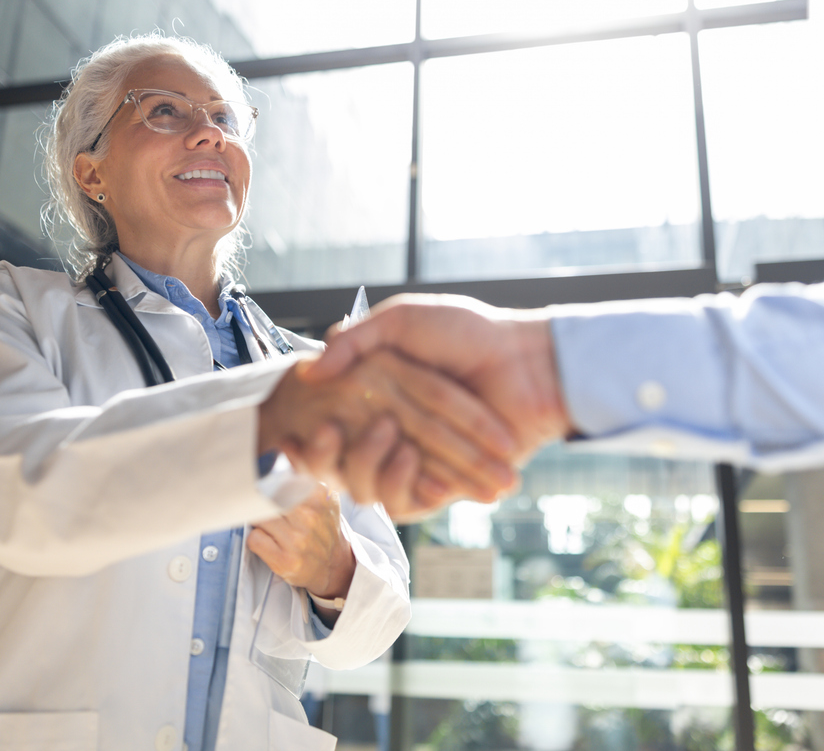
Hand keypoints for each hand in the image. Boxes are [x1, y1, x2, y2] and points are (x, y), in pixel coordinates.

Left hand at [246, 477, 355, 625]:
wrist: (334, 566)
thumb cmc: (323, 528)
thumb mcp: (323, 497)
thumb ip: (304, 476)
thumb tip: (282, 450)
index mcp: (319, 495)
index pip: (281, 475)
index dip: (267, 475)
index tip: (262, 476)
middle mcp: (310, 516)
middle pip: (266, 495)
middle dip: (258, 498)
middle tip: (256, 501)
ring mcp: (297, 540)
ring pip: (258, 517)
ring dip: (257, 519)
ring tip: (267, 523)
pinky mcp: (285, 560)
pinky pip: (254, 539)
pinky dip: (256, 538)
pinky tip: (268, 541)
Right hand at [259, 350, 519, 517]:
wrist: (526, 364)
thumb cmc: (469, 334)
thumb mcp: (403, 320)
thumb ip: (355, 339)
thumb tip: (311, 369)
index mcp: (382, 396)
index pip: (335, 424)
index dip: (314, 429)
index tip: (297, 426)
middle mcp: (396, 433)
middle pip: (347, 458)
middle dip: (332, 454)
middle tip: (326, 437)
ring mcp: (419, 462)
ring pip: (373, 485)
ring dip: (371, 468)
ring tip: (389, 439)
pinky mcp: (444, 486)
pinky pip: (411, 502)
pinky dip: (407, 486)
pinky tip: (413, 459)